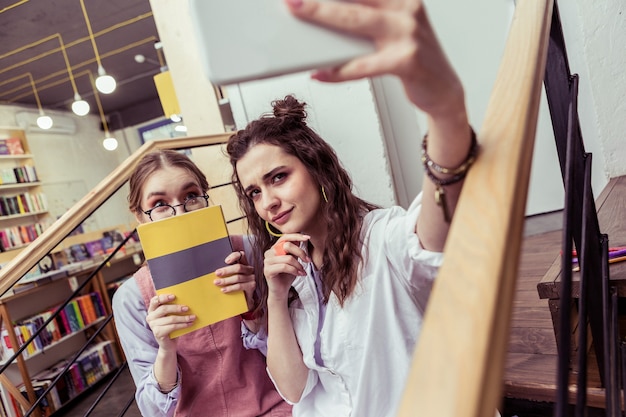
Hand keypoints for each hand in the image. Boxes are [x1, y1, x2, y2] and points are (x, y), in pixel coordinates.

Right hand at [146, 294, 194, 349]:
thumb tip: (185, 301)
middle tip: (187, 308)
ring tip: (192, 317)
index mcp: (152, 310)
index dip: (164, 297)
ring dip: (183, 318)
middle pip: (164, 309)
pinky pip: (172, 327)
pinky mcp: (158, 333)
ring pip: (170, 318)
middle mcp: (150, 317)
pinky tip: (189, 324)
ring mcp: (153, 325)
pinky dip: (182, 325)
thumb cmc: (170, 326)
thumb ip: (173, 308)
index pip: (155, 300)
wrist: (168, 344)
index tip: (174, 296)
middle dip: (176, 308)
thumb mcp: (170, 316)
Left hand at [215, 250, 256, 308]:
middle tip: (217, 273)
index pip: (241, 255)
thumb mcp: (232, 276)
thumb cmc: (237, 284)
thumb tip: (216, 271)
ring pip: (238, 278)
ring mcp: (251, 278)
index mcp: (244, 263)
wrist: (245, 298)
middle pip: (238, 267)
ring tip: (217, 283)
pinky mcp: (251, 286)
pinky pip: (239, 286)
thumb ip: (227, 271)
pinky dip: (230, 288)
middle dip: (226, 270)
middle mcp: (249, 269)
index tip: (226, 261)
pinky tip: (223, 290)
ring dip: (226, 280)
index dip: (234, 256)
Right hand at [264, 234, 310, 301]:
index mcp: (275, 248)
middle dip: (300, 252)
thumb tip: (302, 238)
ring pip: (287, 258)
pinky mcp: (267, 270)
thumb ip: (294, 250)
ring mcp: (267, 261)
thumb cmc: (287, 275)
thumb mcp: (293, 260)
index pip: (285, 237)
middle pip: (287, 245)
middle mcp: (269, 252)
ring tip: (303, 270)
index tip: (308, 238)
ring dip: (298, 265)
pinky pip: (284, 267)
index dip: (296, 236)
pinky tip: (299, 274)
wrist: (281, 291)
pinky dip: (294, 270)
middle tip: (308, 260)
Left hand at [284, 0, 464, 118]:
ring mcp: (408, 34)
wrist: (444, 90)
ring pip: (356, 22)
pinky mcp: (406, 61)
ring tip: (299, 16)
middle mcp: (406, 9)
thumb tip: (326, 14)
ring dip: (322, 17)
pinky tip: (321, 73)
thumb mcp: (393, 29)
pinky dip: (339, 71)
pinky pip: (363, 65)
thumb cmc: (412, 58)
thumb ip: (367, 17)